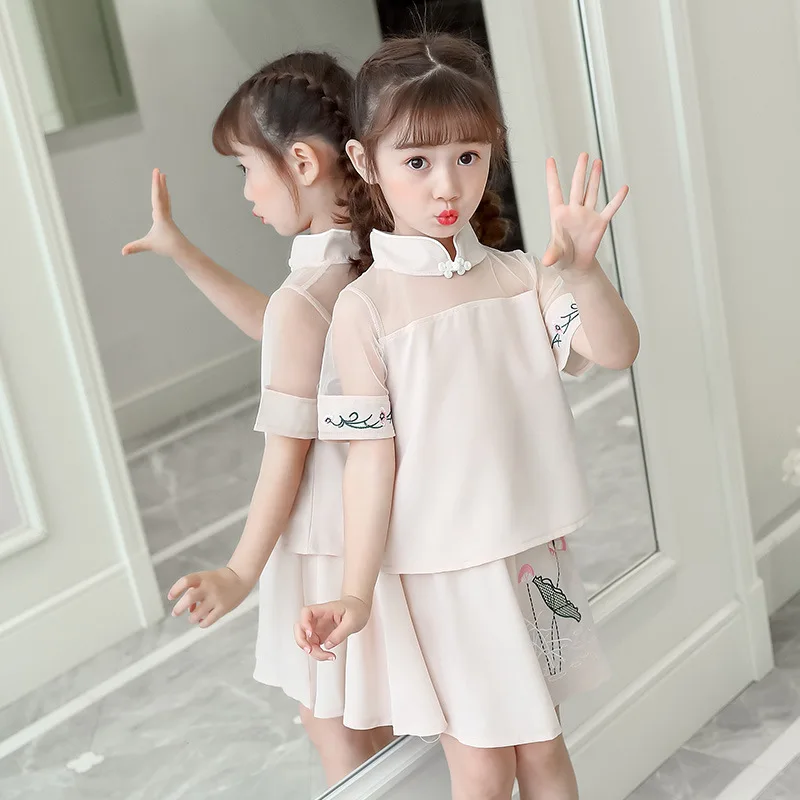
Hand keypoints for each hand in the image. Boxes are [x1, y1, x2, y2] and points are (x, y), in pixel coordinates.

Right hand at [122, 168, 185, 257]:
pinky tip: (165, 196)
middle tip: (158, 170)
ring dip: (163, 188)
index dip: (155, 184)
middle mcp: (165, 213)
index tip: (157, 173)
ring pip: (165, 198)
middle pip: (162, 194)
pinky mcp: (168, 220)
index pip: (157, 196)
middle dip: (159, 182)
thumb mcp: (149, 245)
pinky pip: (166, 205)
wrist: (183, 251)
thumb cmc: (167, 247)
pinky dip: (164, 198)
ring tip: (163, 177)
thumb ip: (135, 247)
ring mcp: (167, 216)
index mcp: (160, 215)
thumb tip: (123, 252)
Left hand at [168, 567, 250, 628]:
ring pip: (196, 614)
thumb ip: (194, 591)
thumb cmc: (219, 580)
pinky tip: (202, 621)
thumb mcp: (205, 579)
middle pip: (189, 598)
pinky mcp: (223, 608)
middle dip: (178, 608)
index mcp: (202, 578)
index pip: (185, 581)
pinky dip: (201, 623)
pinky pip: (207, 621)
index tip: (171, 597)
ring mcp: (216, 598)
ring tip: (193, 617)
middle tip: (175, 613)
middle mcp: (209, 587)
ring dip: (191, 618)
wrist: (241, 578)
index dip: (175, 590)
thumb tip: (188, 610)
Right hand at [294, 596, 370, 661]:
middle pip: (300, 628)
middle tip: (310, 650)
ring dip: (313, 651)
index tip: (310, 633)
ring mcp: (318, 628)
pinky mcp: (320, 636)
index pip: (306, 612)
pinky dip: (318, 653)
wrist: (359, 610)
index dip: (304, 623)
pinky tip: (329, 655)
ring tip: (328, 656)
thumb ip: (340, 633)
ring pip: (306, 641)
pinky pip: (313, 646)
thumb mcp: (352, 621)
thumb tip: (327, 645)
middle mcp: (318, 619)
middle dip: (302, 641)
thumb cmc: (355, 610)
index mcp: (324, 610)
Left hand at [540, 153, 628, 273]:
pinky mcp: (599, 223)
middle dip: (580, 171)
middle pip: (577, 187)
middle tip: (583, 155)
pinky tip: (623, 188)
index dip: (552, 176)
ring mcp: (587, 216)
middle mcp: (573, 211)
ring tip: (597, 162)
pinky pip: (610, 209)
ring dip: (595, 178)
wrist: (575, 265)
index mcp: (558, 215)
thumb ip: (552, 254)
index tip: (550, 159)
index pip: (555, 191)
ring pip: (592, 192)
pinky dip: (617, 200)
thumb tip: (547, 261)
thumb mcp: (555, 254)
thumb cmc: (562, 257)